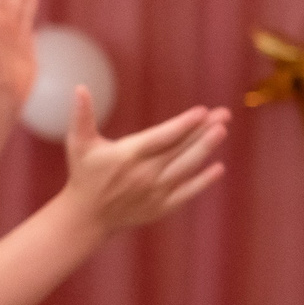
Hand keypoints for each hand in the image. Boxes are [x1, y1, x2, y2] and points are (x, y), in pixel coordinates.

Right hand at [63, 90, 227, 232]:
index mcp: (127, 156)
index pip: (161, 137)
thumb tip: (80, 88)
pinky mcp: (161, 207)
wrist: (87, 216)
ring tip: (222, 131)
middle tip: (224, 113)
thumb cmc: (84, 174)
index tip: (202, 111)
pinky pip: (187, 192)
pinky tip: (219, 167)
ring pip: (186, 167)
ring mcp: (155, 192)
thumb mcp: (79, 144)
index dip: (183, 124)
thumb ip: (82, 116)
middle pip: (179, 149)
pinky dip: (203, 181)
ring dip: (206, 149)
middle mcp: (144, 174)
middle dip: (203, 130)